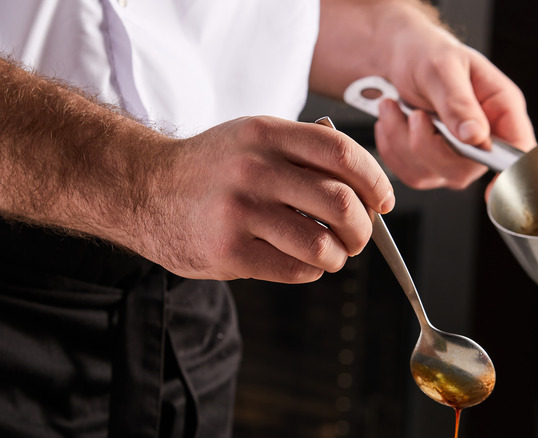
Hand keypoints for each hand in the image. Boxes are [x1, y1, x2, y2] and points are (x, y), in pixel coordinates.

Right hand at [145, 116, 393, 281]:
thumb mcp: (254, 140)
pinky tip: (302, 262)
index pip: (343, 153)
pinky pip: (296, 269)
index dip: (375, 181)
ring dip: (339, 256)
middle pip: (341, 203)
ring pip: (323, 244)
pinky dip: (311, 271)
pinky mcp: (229, 251)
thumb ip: (304, 155)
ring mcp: (240, 211)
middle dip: (363, 229)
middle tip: (359, 236)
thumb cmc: (213, 169)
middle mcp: (255, 169)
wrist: (144, 189)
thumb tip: (367, 192)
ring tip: (331, 253)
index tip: (384, 201)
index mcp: (268, 133)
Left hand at [313, 1, 534, 190]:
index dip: (511, 175)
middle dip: (427, 146)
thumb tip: (476, 137)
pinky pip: (408, 173)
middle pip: (465, 170)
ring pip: (430, 174)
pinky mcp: (430, 165)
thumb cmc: (428, 54)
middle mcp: (484, 139)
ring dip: (401, 142)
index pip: (518, 152)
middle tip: (414, 113)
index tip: (492, 191)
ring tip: (393, 107)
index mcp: (501, 110)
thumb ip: (459, 102)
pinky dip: (390, 147)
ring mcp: (456, 157)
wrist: (400, 59)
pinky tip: (392, 120)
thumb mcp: (443, 67)